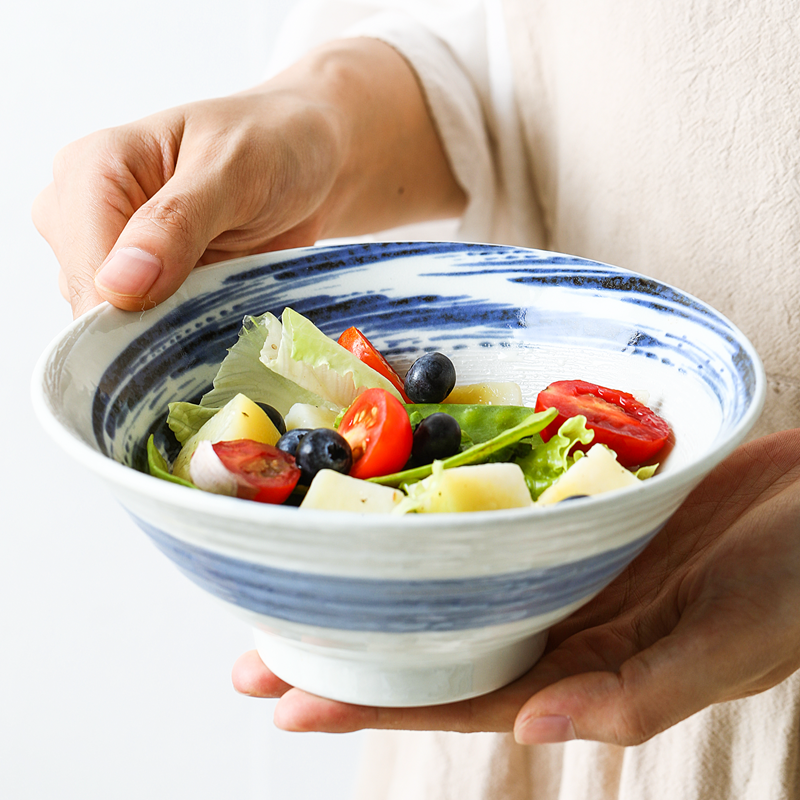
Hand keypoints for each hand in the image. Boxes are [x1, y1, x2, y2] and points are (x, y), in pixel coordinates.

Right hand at [33, 39, 464, 317]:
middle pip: (92, 302)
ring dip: (166, 340)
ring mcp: (119, 250)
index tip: (177, 339)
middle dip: (146, 331)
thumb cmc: (280, 143)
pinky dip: (179, 339)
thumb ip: (176, 224)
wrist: (314, 154)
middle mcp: (89, 211)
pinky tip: (213, 331)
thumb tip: (118, 287)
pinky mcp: (155, 277)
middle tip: (212, 338)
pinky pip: (150, 327)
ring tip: (221, 328)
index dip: (124, 314)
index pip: (86, 266)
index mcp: (94, 171)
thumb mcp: (236, 171)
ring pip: (118, 325)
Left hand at [232, 428, 799, 744]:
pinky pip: (492, 518)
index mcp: (585, 668)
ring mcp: (561, 564)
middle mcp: (557, 619)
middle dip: (347, 651)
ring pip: (450, 582)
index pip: (457, 696)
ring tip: (297, 584)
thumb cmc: (795, 584)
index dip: (373, 701)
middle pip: (433, 642)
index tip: (286, 702)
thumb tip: (538, 729)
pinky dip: (438, 518)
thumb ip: (640, 692)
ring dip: (378, 586)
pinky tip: (392, 507)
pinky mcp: (573, 511)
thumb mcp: (727, 644)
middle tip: (251, 652)